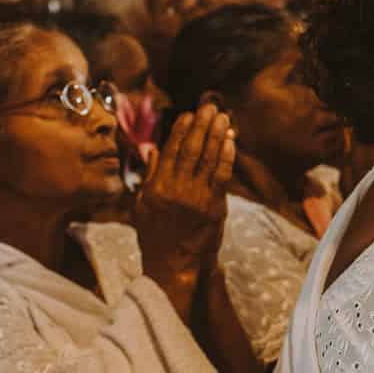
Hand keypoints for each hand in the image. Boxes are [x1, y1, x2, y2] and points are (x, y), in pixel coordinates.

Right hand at [132, 105, 235, 304]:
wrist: (172, 265)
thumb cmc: (155, 236)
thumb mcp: (143, 206)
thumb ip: (150, 177)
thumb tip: (152, 150)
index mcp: (155, 187)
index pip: (169, 151)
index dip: (181, 130)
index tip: (189, 115)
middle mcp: (174, 189)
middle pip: (190, 149)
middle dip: (201, 125)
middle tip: (210, 107)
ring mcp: (195, 197)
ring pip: (207, 159)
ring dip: (216, 135)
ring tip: (223, 118)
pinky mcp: (213, 206)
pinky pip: (221, 175)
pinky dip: (226, 156)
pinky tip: (230, 141)